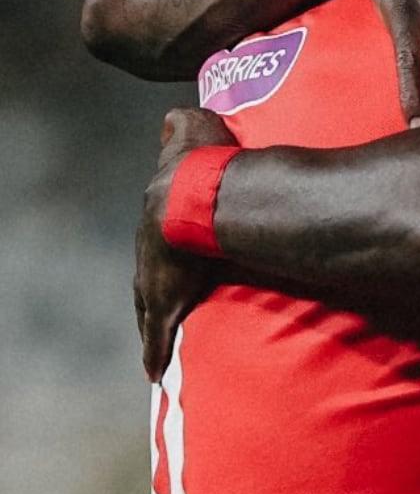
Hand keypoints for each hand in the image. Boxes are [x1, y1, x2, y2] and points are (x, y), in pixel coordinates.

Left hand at [135, 109, 236, 381]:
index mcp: (158, 217)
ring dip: (149, 329)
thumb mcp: (190, 128)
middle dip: (149, 298)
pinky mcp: (166, 302)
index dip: (159, 255)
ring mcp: (155, 280)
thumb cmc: (201, 161)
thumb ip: (181, 124)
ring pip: (147, 312)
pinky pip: (158, 335)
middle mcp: (149, 252)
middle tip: (155, 315)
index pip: (154, 241)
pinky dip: (154, 353)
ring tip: (154, 351)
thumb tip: (174, 119)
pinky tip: (153, 373)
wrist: (196, 196)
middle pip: (145, 282)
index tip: (164, 266)